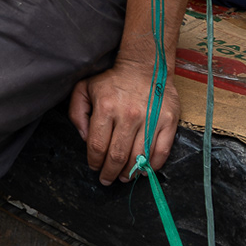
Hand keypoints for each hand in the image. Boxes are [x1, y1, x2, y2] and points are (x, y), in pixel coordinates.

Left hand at [69, 59, 180, 185]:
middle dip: (110, 172)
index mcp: (105, 108)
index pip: (97, 145)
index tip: (94, 167)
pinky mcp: (168, 122)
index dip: (94, 161)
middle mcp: (128, 115)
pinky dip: (152, 166)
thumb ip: (77, 112)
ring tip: (124, 178)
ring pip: (138, 157)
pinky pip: (161, 151)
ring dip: (130, 173)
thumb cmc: (113, 80)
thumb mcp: (85, 88)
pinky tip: (144, 171)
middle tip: (107, 179)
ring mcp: (150, 119)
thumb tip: (84, 138)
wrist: (147, 66)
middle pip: (117, 156)